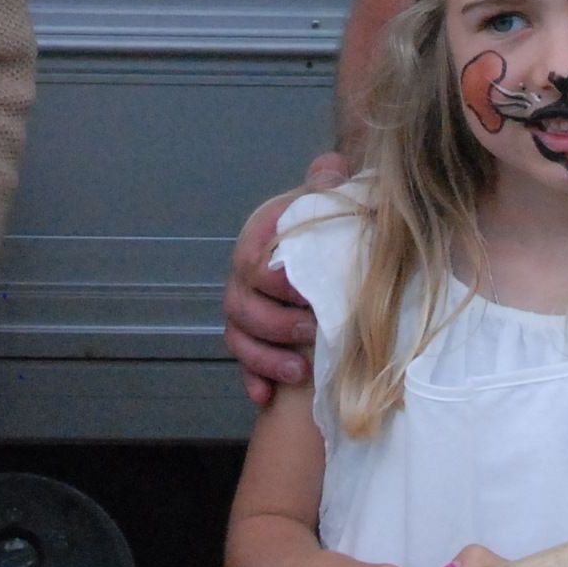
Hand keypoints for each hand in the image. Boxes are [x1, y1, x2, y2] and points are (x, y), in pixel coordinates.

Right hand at [224, 153, 348, 408]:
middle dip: (275, 324)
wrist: (326, 254)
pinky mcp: (252, 342)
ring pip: (238, 339)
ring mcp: (244, 313)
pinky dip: (253, 381)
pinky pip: (242, 366)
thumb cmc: (327, 230)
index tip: (308, 291)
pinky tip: (265, 398)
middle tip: (312, 331)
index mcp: (260, 242)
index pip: (253, 262)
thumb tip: (329, 168)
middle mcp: (244, 278)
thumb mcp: (329, 203)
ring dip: (265, 358)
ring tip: (299, 371)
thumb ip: (328, 183)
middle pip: (240, 306)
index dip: (276, 281)